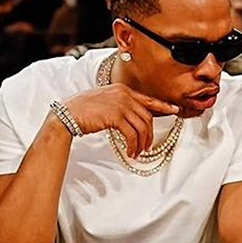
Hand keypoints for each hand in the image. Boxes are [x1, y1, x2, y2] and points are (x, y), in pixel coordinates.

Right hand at [59, 83, 179, 156]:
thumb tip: (129, 118)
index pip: (147, 99)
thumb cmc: (82, 110)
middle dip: (150, 135)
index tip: (174, 110)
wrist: (68, 114)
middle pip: (147, 116)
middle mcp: (124, 95)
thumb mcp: (104, 102)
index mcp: (122, 89)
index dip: (162, 106)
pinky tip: (130, 152)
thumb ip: (118, 105)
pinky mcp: (115, 117)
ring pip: (142, 127)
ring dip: (142, 143)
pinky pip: (132, 134)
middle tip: (147, 147)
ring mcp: (120, 104)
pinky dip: (133, 146)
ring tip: (137, 153)